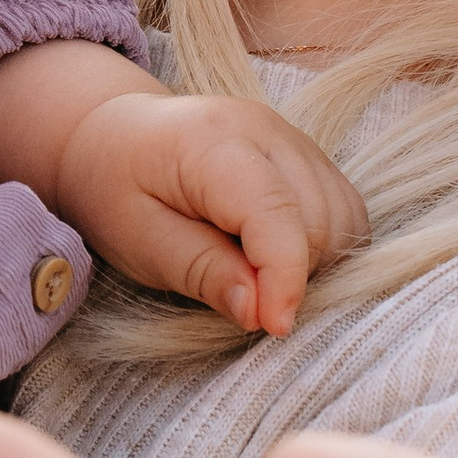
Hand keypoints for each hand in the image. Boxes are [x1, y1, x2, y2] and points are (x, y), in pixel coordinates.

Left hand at [54, 87, 370, 335]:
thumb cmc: (117, 190)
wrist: (113, 136)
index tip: (275, 326)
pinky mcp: (306, 155)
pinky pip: (343, 208)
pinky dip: (325, 245)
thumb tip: (260, 312)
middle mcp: (266, 130)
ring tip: (256, 276)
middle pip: (318, 218)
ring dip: (315, 262)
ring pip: (342, 216)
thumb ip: (203, 273)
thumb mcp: (141, 243)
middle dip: (294, 274)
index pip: (276, 210)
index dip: (285, 276)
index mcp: (213, 142)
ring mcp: (293, 138)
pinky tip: (278, 259)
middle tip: (246, 302)